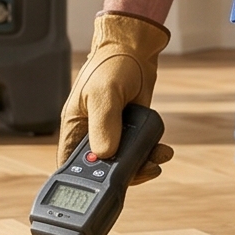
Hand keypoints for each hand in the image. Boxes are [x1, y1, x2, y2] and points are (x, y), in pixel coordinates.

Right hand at [58, 11, 173, 183]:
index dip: (85, 180)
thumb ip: (104, 123)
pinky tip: (162, 149)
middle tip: (144, 169)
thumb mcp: (104, 93)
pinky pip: (140, 153)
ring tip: (158, 158)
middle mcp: (92, 136)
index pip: (72, 165)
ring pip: (124, 165)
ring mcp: (114, 135)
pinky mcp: (132, 133)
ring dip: (142, 165)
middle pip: (102, 170)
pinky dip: (151, 155)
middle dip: (123, 174)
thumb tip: (106, 153)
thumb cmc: (111, 66)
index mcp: (76, 129)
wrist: (136, 50)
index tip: (105, 184)